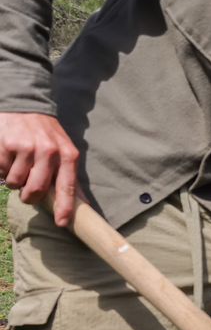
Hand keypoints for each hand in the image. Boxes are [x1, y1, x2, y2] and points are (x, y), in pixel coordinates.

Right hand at [0, 112, 80, 226]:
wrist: (26, 106)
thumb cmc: (47, 135)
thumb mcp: (64, 150)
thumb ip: (69, 177)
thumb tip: (83, 205)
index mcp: (67, 155)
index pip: (67, 186)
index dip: (64, 207)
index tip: (62, 223)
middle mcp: (49, 151)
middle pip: (36, 190)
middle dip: (29, 196)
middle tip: (26, 191)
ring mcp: (26, 147)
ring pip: (15, 182)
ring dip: (14, 180)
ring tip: (18, 165)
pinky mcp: (7, 144)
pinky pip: (1, 170)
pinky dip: (2, 168)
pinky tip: (8, 156)